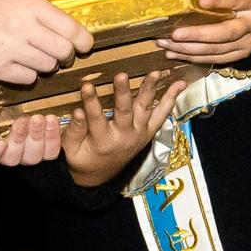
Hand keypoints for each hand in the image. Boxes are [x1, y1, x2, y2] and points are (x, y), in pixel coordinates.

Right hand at [0, 0, 95, 85]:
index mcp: (30, 5)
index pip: (71, 29)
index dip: (84, 40)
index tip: (84, 43)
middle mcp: (22, 29)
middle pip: (63, 52)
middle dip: (67, 53)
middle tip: (61, 49)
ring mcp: (9, 51)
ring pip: (47, 67)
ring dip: (48, 63)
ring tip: (39, 53)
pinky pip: (27, 78)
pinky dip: (29, 73)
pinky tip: (22, 62)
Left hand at [0, 114, 62, 168]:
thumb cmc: (12, 108)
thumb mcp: (29, 108)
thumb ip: (42, 111)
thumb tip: (58, 102)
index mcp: (36, 148)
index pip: (50, 152)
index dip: (53, 138)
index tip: (52, 118)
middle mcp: (20, 156)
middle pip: (32, 156)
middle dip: (37, 135)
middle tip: (38, 118)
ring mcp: (2, 157)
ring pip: (13, 158)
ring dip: (19, 138)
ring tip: (21, 120)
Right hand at [63, 71, 189, 186]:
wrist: (100, 177)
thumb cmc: (83, 159)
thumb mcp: (71, 150)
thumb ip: (74, 131)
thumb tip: (78, 111)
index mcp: (102, 141)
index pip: (95, 118)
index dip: (90, 101)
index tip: (86, 84)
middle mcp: (124, 137)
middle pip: (124, 112)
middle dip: (123, 93)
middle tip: (121, 75)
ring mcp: (139, 134)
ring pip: (145, 110)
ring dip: (150, 90)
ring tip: (155, 73)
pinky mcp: (148, 132)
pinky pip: (161, 116)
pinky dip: (170, 100)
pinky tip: (179, 84)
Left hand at [161, 0, 250, 64]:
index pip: (236, 0)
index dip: (219, 1)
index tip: (201, 0)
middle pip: (226, 33)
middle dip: (199, 35)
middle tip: (175, 34)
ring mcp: (246, 43)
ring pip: (217, 50)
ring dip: (190, 49)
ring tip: (166, 43)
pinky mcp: (239, 55)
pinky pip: (215, 59)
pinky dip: (193, 58)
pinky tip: (174, 53)